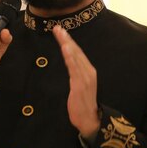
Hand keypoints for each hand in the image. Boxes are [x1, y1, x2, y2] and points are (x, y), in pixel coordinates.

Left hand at [52, 25, 99, 139]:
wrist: (89, 120)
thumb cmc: (82, 103)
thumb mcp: (78, 85)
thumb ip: (74, 74)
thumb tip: (67, 64)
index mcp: (88, 70)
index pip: (77, 53)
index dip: (69, 41)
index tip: (60, 31)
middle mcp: (88, 71)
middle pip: (76, 51)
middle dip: (66, 39)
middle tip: (57, 27)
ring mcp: (85, 77)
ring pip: (75, 56)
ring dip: (67, 44)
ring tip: (60, 33)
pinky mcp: (80, 84)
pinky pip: (74, 68)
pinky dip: (70, 57)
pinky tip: (65, 48)